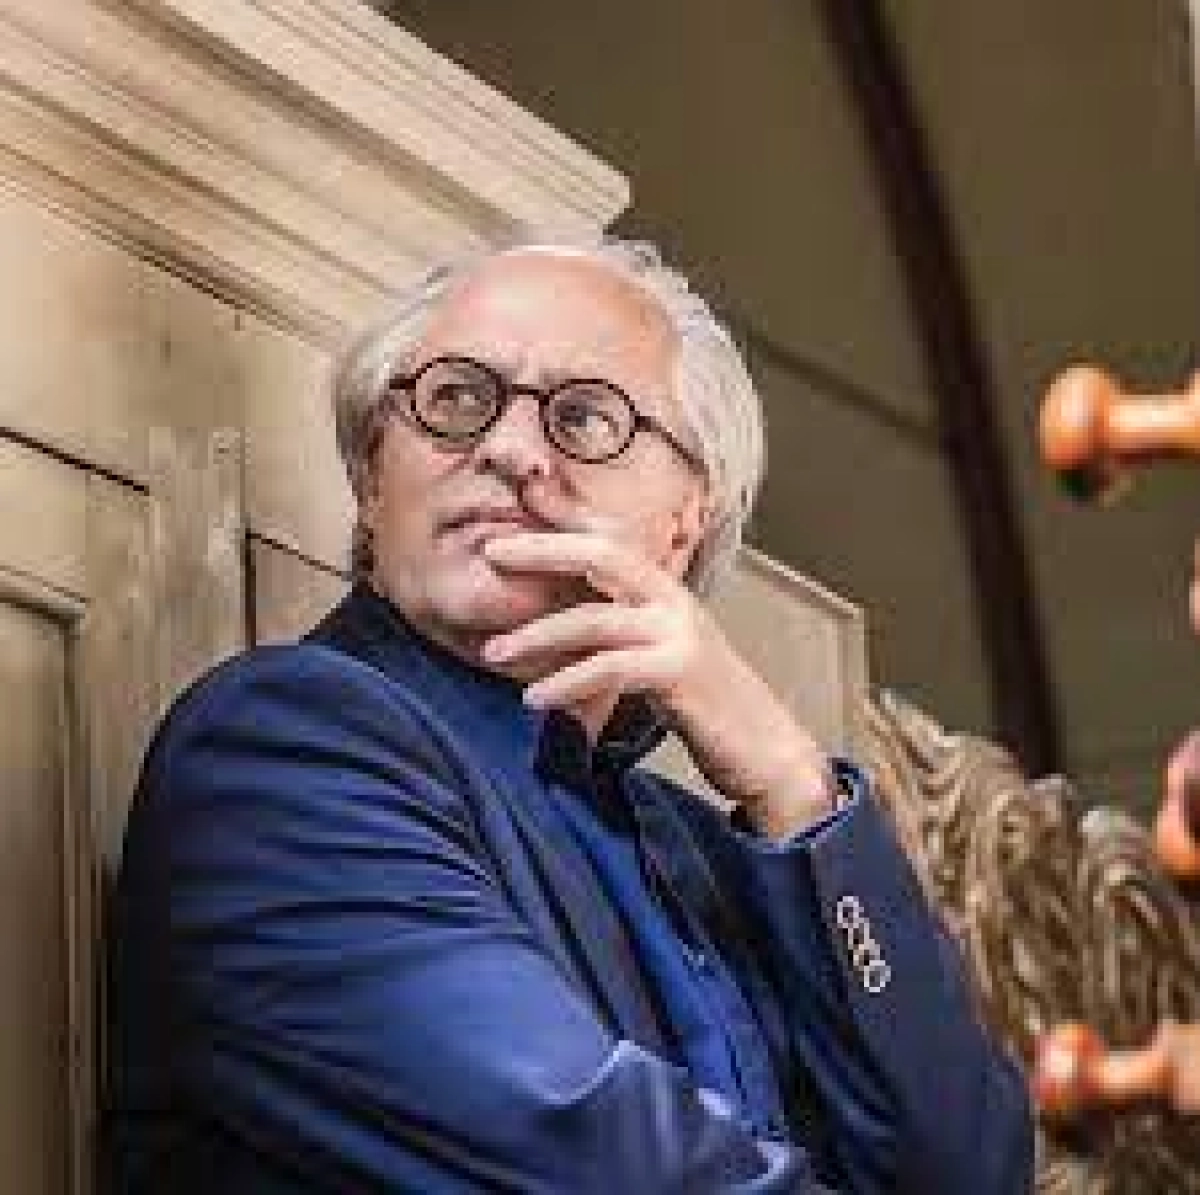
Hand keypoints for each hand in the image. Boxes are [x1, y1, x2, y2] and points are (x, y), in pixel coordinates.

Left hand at [480, 530, 834, 836]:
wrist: (765, 748)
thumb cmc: (706, 704)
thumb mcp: (658, 654)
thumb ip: (618, 632)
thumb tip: (561, 626)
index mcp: (664, 591)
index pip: (609, 539)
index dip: (564, 518)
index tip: (520, 502)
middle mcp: (673, 600)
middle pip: (602, 554)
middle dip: (543, 549)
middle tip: (490, 553)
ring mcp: (679, 633)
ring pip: (595, 618)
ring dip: (537, 634)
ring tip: (492, 651)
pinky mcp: (681, 671)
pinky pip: (610, 668)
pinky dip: (566, 681)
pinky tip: (535, 698)